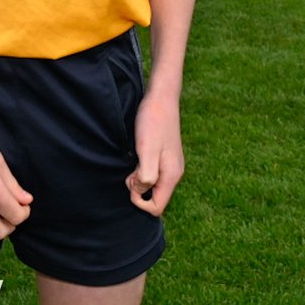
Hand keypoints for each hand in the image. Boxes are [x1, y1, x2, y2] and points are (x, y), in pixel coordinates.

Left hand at [126, 91, 183, 215]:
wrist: (161, 98)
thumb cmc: (153, 122)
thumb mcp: (147, 150)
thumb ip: (146, 175)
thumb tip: (141, 191)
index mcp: (171, 175)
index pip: (157, 206)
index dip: (138, 200)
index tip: (130, 179)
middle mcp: (174, 173)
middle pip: (154, 196)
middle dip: (138, 188)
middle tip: (130, 169)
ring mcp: (170, 164)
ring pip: (153, 184)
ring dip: (139, 178)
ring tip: (133, 159)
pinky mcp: (164, 156)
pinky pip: (152, 172)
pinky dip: (141, 169)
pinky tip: (137, 154)